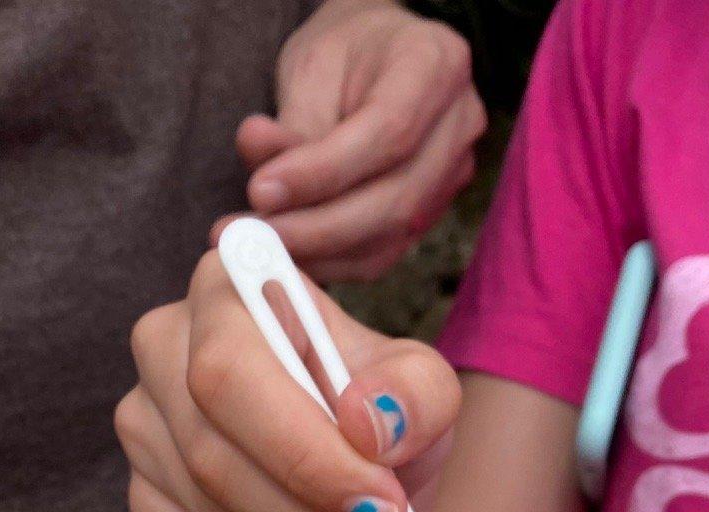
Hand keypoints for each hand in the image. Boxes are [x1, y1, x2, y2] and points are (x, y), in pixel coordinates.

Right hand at [117, 250, 459, 511]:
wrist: (353, 455)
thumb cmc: (380, 404)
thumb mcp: (421, 383)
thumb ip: (415, 392)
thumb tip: (370, 424)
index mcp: (225, 289)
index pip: (231, 376)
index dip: (304, 455)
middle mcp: (163, 349)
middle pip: (216, 459)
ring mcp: (144, 429)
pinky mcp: (148, 499)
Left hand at [238, 0, 484, 280]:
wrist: (378, 57)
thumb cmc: (345, 51)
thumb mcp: (312, 65)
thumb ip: (291, 126)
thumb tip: (262, 191)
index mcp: (436, 64)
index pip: (389, 132)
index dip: (323, 172)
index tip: (260, 190)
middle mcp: (458, 123)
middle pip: (395, 199)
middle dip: (315, 229)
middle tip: (251, 237)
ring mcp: (451, 174)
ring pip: (388, 236)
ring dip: (317, 253)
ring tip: (256, 246)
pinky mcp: (430, 212)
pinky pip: (381, 253)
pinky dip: (329, 262)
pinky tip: (287, 253)